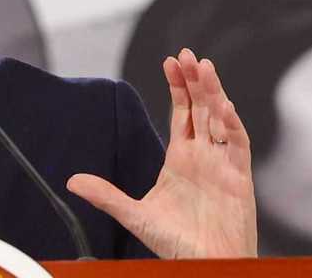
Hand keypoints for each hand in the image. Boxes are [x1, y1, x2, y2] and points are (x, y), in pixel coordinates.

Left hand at [67, 48, 256, 257]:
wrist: (205, 265)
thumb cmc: (177, 244)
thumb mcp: (134, 214)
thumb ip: (106, 195)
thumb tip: (72, 181)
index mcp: (181, 159)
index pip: (181, 114)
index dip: (177, 87)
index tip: (170, 62)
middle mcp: (203, 157)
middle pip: (201, 109)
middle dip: (195, 81)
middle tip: (186, 54)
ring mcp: (222, 165)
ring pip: (220, 120)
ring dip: (214, 94)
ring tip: (204, 68)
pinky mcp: (239, 179)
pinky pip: (238, 146)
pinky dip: (232, 126)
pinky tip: (223, 107)